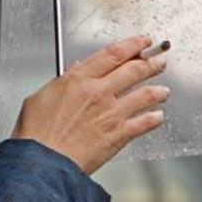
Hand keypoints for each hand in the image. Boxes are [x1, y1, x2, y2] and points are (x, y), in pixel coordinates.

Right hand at [11, 36, 168, 173]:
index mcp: (79, 79)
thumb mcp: (42, 96)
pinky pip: (144, 123)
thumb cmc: (37, 132)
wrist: (44, 161)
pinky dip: (154, 119)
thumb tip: (76, 70)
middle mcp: (99, 92)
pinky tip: (158, 117)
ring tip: (164, 90)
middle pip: (134, 70)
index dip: (133, 44)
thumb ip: (62, 81)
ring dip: (157, 90)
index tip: (142, 41)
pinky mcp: (118, 135)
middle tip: (160, 59)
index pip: (114, 53)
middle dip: (151, 62)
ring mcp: (111, 113)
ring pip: (144, 95)